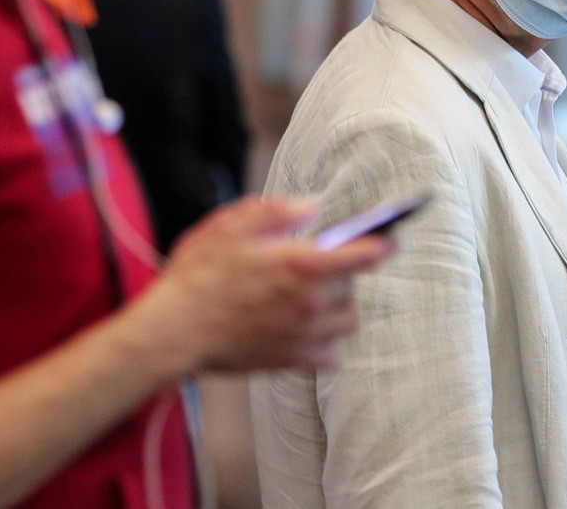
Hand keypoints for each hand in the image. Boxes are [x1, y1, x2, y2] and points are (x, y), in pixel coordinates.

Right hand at [129, 197, 393, 372]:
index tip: (390, 237)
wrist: (176, 330)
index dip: (382, 243)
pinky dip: (327, 342)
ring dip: (339, 305)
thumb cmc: (200, 272)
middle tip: (322, 261)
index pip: (363, 254)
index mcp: (302, 265)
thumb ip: (277, 210)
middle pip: (353, 288)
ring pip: (347, 322)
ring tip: (316, 294)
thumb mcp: (231, 224)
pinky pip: (330, 355)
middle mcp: (312, 303)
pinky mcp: (291, 361)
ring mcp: (303, 336)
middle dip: (345, 272)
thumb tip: (312, 207)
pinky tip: (309, 328)